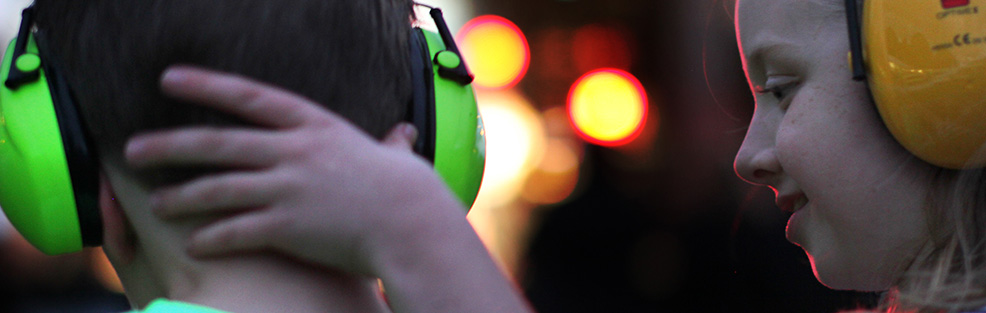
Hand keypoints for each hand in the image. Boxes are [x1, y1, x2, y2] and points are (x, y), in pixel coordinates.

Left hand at [125, 65, 466, 276]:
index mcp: (313, 126)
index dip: (206, 86)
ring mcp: (288, 188)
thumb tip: (402, 137)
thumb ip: (389, 144)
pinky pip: (236, 231)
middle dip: (171, 145)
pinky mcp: (287, 226)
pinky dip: (211, 238)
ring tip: (156, 202)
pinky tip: (193, 244)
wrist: (412, 224)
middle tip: (134, 148)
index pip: (249, 97)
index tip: (169, 79)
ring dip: (182, 196)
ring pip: (219, 188)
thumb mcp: (393, 156)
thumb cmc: (407, 190)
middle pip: (218, 144)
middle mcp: (294, 151)